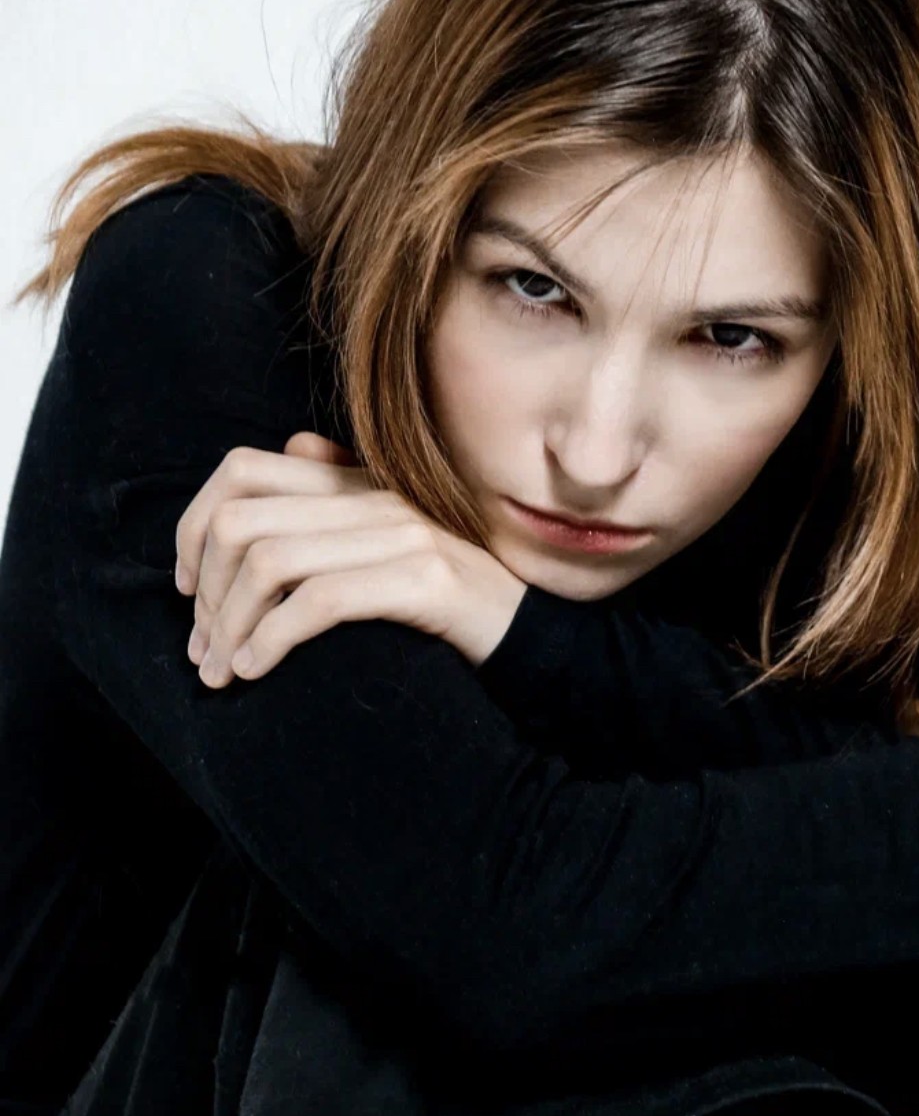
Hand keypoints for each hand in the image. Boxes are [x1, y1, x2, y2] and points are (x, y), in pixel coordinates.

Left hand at [174, 431, 527, 683]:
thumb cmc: (450, 599)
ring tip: (222, 670)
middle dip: (204, 591)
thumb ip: (341, 492)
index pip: (242, 469)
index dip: (193, 526)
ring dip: (229, 625)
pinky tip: (258, 669)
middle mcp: (374, 498)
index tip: (188, 590)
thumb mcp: (390, 538)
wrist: (533, 633)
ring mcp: (401, 534)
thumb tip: (294, 445)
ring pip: (270, 561)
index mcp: (357, 482)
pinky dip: (271, 640)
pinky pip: (319, 601)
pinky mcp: (423, 580)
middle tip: (202, 649)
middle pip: (241, 520)